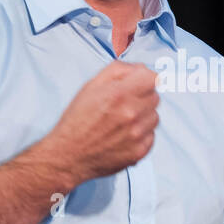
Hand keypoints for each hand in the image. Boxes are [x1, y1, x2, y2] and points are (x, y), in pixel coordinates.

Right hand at [50, 61, 158, 182]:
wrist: (69, 155)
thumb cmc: (77, 121)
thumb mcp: (91, 86)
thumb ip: (118, 70)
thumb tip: (140, 69)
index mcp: (119, 94)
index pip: (153, 79)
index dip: (146, 80)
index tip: (140, 85)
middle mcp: (131, 113)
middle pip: (155, 97)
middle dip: (142, 98)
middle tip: (124, 105)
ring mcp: (137, 134)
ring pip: (154, 117)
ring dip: (143, 117)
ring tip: (122, 122)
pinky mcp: (139, 151)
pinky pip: (151, 136)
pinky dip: (141, 135)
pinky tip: (124, 135)